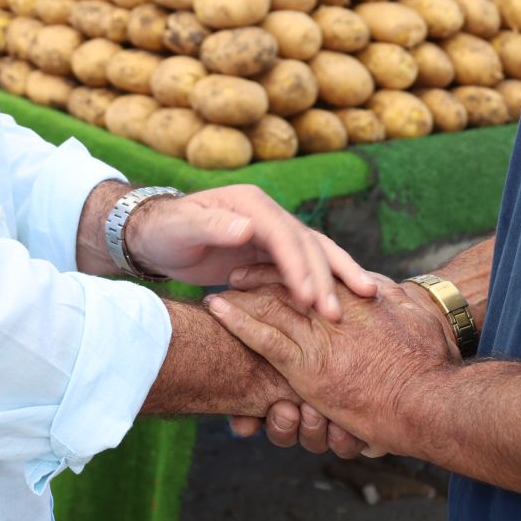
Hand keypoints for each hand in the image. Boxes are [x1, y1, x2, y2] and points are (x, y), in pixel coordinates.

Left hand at [123, 185, 378, 321]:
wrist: (156, 235)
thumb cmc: (164, 230)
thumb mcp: (180, 227)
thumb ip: (210, 226)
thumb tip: (247, 229)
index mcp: (251, 205)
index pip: (284, 236)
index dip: (298, 266)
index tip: (309, 298)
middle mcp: (269, 216)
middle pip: (307, 245)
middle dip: (325, 279)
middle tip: (336, 314)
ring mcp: (274, 234)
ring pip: (315, 254)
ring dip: (336, 279)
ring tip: (365, 301)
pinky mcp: (272, 253)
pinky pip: (305, 267)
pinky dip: (326, 282)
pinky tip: (345, 301)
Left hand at [208, 275, 462, 458]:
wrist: (431, 399)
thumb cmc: (435, 364)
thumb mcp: (420, 319)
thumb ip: (401, 302)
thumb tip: (389, 290)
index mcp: (359, 300)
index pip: (317, 275)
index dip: (294, 268)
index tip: (278, 262)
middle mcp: (335, 311)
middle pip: (288, 284)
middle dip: (260, 275)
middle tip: (237, 270)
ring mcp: (318, 337)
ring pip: (269, 305)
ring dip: (241, 295)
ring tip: (219, 287)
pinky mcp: (307, 367)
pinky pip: (263, 337)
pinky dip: (237, 321)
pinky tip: (218, 309)